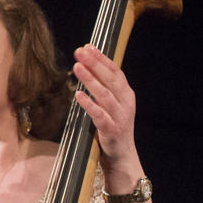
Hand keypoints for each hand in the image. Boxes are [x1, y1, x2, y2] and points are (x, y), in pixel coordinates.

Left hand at [72, 44, 141, 173]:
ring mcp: (120, 116)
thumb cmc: (113, 127)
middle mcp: (126, 102)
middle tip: (80, 51)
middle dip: (95, 63)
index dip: (102, 58)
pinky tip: (78, 95)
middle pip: (110, 79)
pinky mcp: (112, 130)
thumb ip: (104, 87)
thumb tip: (88, 64)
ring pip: (104, 94)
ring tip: (77, 67)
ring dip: (90, 79)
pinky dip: (89, 104)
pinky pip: (99, 115)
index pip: (115, 71)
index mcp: (126, 94)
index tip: (88, 46)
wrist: (122, 156)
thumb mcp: (111, 104)